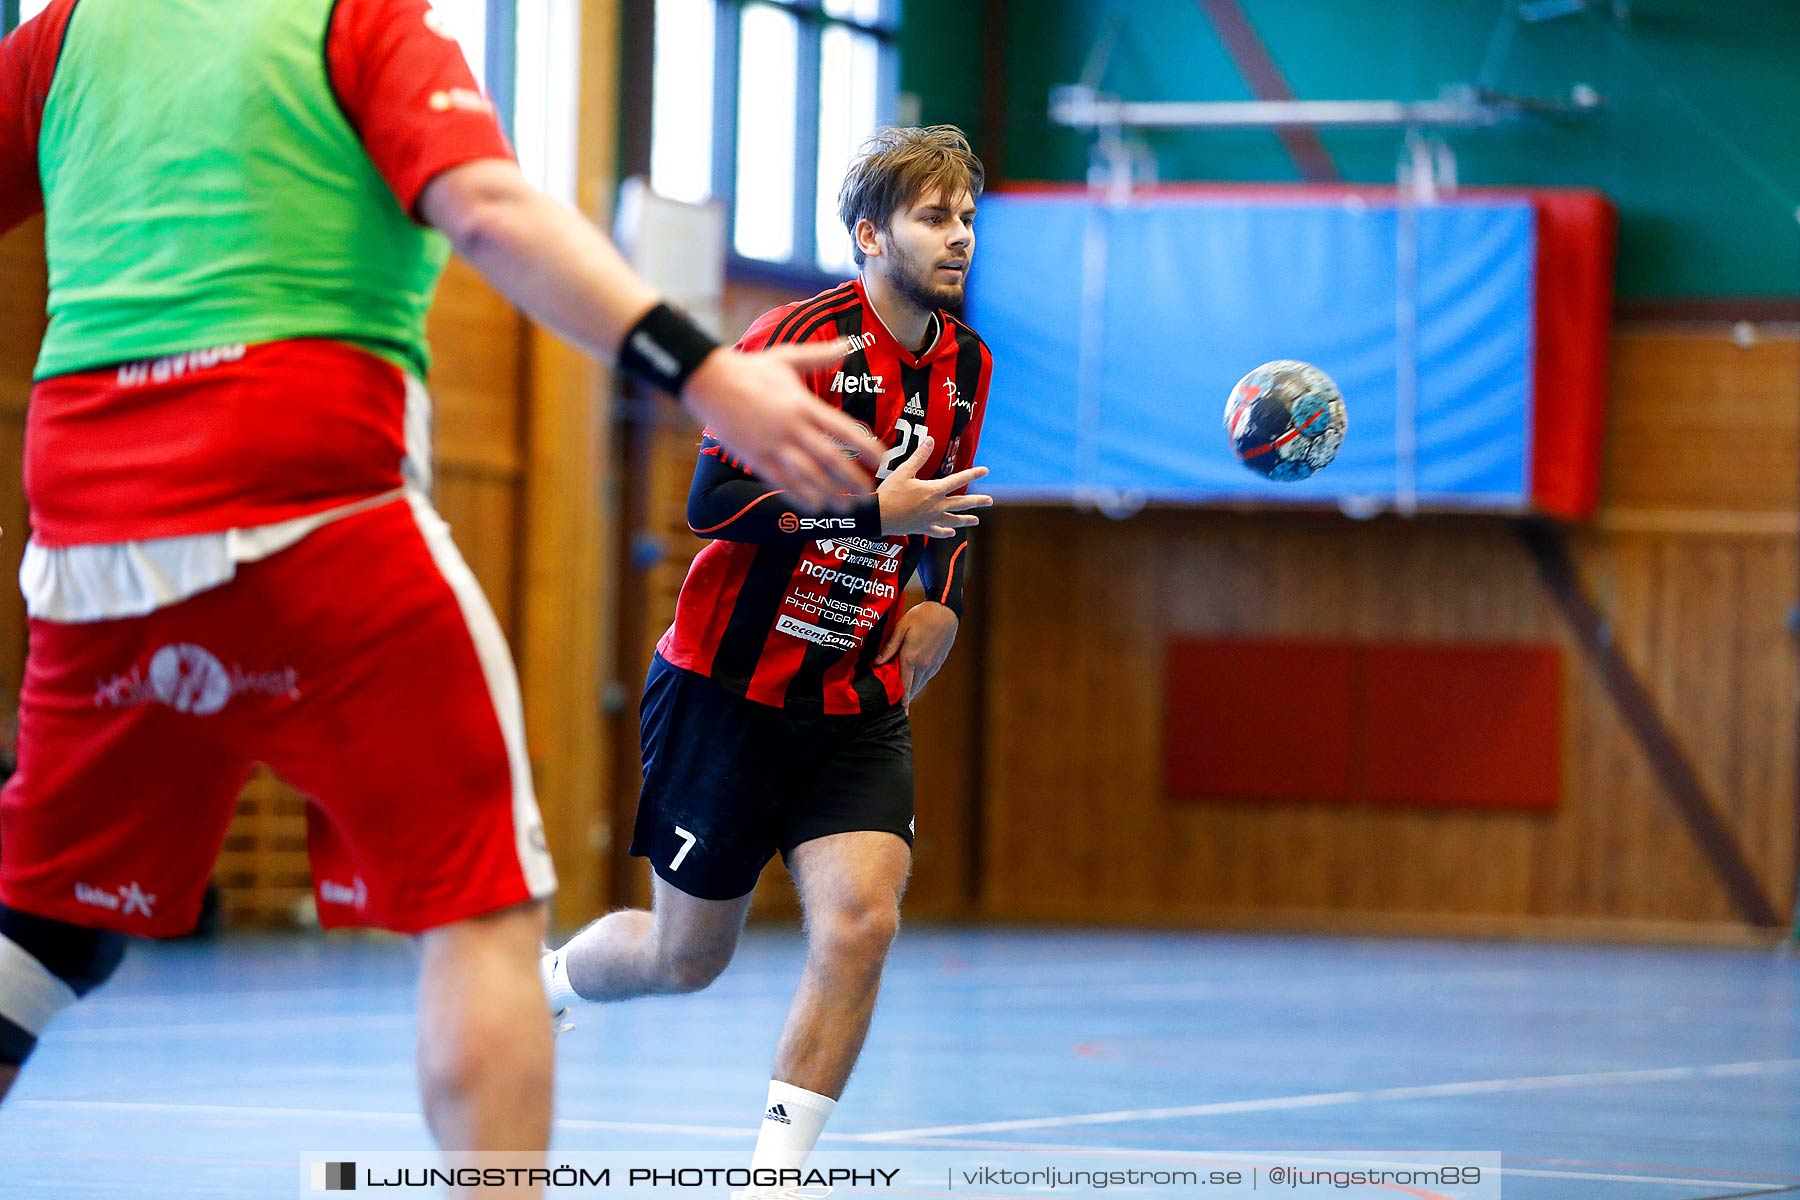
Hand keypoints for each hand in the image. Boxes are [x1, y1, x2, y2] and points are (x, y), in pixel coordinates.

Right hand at [681, 341, 883, 512]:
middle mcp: (791, 427)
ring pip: (808, 476)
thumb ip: (819, 356)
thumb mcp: (786, 358)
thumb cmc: (748, 369)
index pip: (843, 430)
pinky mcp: (755, 458)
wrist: (709, 381)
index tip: (883, 459)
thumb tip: (847, 345)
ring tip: (846, 507)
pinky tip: (814, 506)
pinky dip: (800, 496)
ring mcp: (772, 445)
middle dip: (852, 479)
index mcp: (803, 404)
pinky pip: (781, 482)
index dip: (866, 447)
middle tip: (870, 494)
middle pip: (830, 459)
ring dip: (830, 494)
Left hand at [875, 601, 958, 711]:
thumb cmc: (921, 616)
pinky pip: (927, 677)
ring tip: (904, 697)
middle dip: (905, 698)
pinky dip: (920, 682)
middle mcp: (924, 665)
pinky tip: (914, 681)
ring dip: (912, 691)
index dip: (902, 701)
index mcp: (911, 658)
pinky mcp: (939, 661)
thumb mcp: (900, 628)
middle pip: (913, 689)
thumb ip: (889, 648)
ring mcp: (933, 664)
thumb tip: (877, 663)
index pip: (905, 686)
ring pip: (921, 684)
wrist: (945, 611)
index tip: (900, 712)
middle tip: (896, 706)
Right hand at [877, 436, 992, 536]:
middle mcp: (936, 506)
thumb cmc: (890, 493)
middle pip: (962, 503)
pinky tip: (952, 532)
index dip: (973, 474)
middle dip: (977, 501)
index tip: (985, 471)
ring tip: (976, 520)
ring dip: (966, 520)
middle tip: (989, 501)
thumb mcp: (904, 471)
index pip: (958, 480)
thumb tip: (930, 440)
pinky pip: (937, 531)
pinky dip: (945, 532)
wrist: (878, 516)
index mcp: (933, 490)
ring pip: (953, 520)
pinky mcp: (922, 528)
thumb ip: (919, 456)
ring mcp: (930, 519)